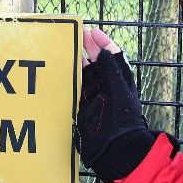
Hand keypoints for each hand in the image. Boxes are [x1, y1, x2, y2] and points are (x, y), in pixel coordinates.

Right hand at [76, 27, 149, 166]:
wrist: (116, 151)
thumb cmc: (122, 122)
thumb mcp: (119, 92)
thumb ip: (111, 71)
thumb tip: (104, 50)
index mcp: (118, 81)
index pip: (111, 56)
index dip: (102, 43)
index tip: (92, 31)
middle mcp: (106, 87)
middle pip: (95, 62)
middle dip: (86, 48)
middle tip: (75, 35)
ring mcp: (94, 98)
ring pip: (83, 75)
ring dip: (75, 62)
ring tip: (64, 49)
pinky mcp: (82, 109)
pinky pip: (74, 90)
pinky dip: (68, 80)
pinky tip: (59, 72)